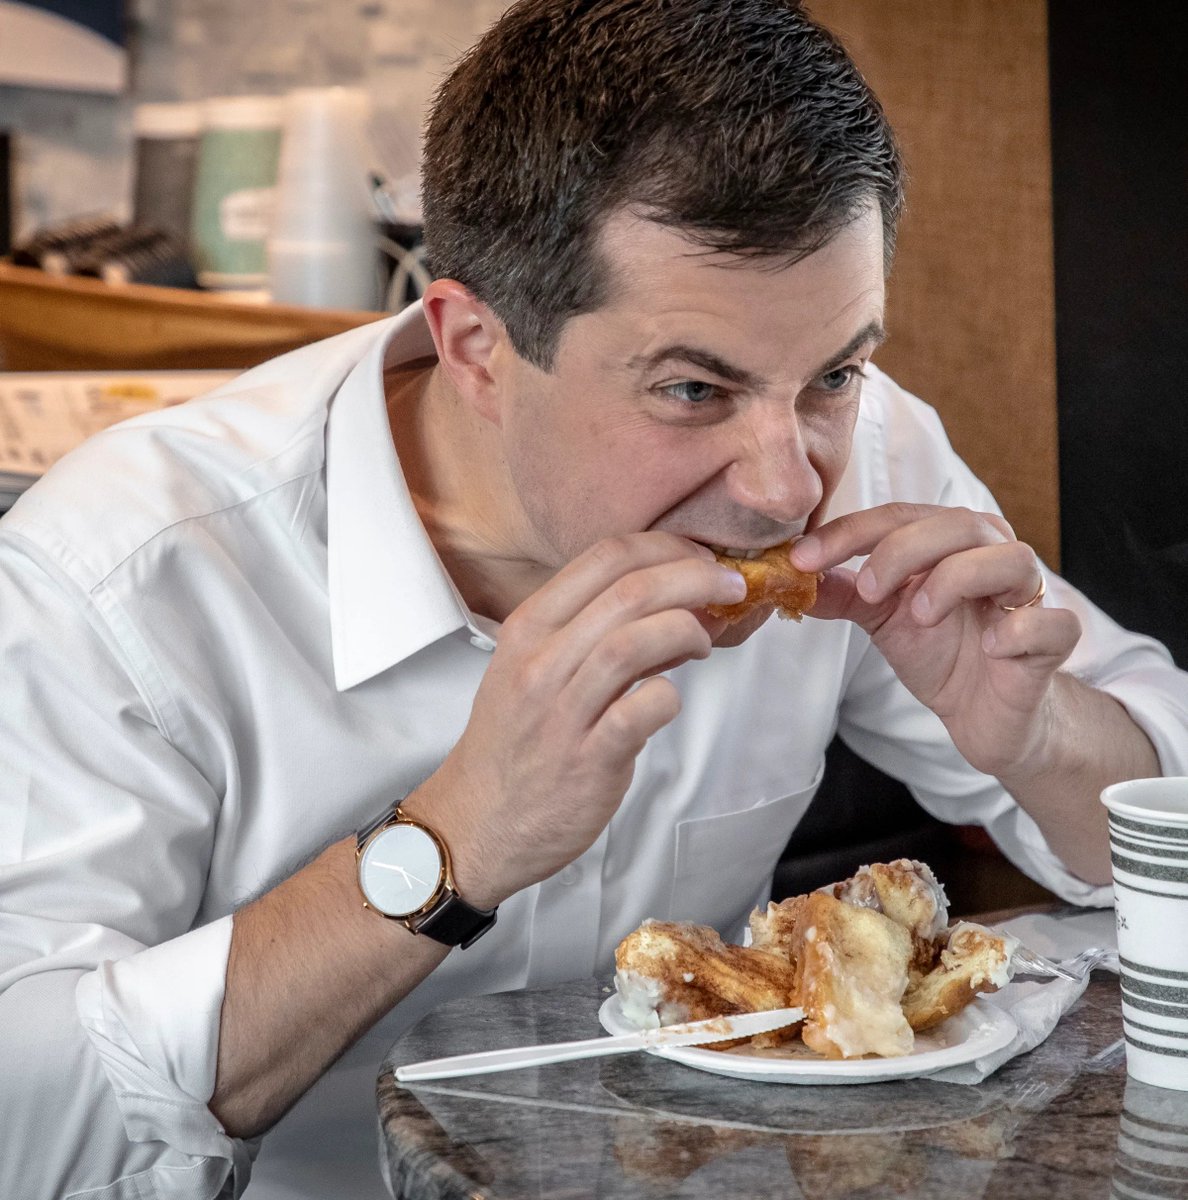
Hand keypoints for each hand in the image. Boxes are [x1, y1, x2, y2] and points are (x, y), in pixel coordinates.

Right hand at [407, 533, 747, 906]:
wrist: (476, 822)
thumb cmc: (514, 742)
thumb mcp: (531, 668)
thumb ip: (590, 631)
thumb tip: (668, 602)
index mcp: (528, 627)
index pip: (603, 557)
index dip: (665, 548)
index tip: (697, 559)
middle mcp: (540, 661)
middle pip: (629, 591)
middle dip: (694, 579)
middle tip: (729, 588)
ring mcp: (562, 711)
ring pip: (635, 642)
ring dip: (687, 630)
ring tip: (705, 641)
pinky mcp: (588, 759)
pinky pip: (643, 709)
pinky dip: (670, 696)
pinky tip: (670, 699)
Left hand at [791, 504, 1081, 779]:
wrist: (986, 714)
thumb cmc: (941, 652)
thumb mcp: (882, 619)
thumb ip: (843, 593)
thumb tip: (788, 574)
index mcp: (948, 542)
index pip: (897, 517)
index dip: (847, 533)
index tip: (801, 559)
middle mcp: (991, 556)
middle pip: (956, 524)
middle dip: (903, 550)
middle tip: (867, 590)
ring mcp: (1026, 598)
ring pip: (1009, 559)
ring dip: (957, 579)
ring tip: (921, 615)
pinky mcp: (1052, 642)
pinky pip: (1051, 623)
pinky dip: (1020, 629)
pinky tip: (991, 646)